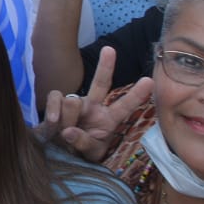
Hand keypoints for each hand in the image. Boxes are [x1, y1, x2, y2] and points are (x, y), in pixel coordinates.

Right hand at [37, 47, 150, 162]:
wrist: (56, 152)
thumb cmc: (79, 152)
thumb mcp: (89, 153)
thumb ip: (82, 143)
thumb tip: (68, 131)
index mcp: (108, 120)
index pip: (124, 106)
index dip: (136, 95)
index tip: (150, 81)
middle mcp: (93, 107)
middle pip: (100, 83)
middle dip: (105, 66)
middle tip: (110, 49)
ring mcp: (75, 103)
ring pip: (73, 101)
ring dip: (67, 120)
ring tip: (63, 133)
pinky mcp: (57, 101)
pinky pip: (56, 98)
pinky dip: (53, 110)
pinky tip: (53, 121)